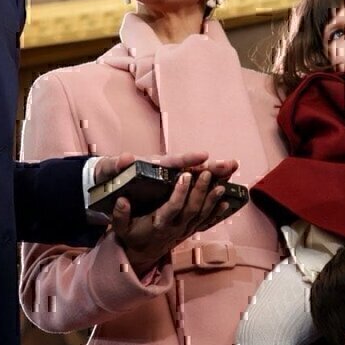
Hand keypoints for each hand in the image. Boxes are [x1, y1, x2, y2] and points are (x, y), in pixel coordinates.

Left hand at [92, 150, 236, 185]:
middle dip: (211, 165)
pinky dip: (208, 185)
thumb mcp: (109, 169)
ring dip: (215, 173)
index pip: (172, 162)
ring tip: (234, 169)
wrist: (111, 175)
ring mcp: (171, 176)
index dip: (188, 159)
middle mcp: (165, 168)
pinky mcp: (173, 184)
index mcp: (153, 164)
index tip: (204, 156)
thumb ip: (116, 164)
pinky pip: (194, 184)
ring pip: (197, 174)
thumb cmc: (111, 171)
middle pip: (191, 166)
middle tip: (231, 163)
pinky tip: (224, 188)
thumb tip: (126, 158)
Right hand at [108, 159, 238, 276]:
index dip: (180, 193)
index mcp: (159, 224)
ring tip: (222, 185)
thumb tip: (121, 200)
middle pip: (192, 210)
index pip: (173, 208)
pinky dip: (216, 213)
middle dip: (200, 191)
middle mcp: (175, 228)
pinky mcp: (190, 231)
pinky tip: (226, 203)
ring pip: (202, 215)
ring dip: (212, 200)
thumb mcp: (121, 228)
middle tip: (207, 173)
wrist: (142, 254)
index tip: (184, 176)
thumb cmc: (132, 235)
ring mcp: (185, 230)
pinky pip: (205, 222)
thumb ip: (120, 215)